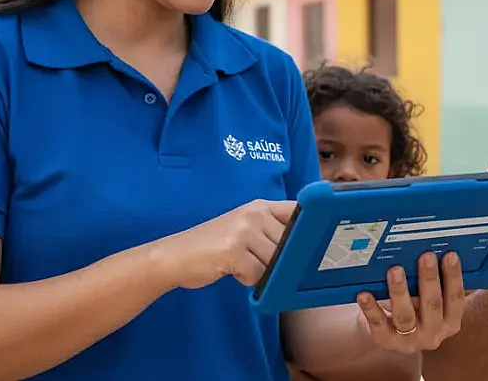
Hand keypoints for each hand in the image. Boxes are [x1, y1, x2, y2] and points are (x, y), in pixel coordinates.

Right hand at [156, 199, 296, 289]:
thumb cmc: (213, 247)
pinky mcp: (234, 251)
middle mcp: (254, 214)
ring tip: (241, 265)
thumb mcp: (243, 228)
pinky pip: (257, 274)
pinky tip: (232, 271)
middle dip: (280, 260)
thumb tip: (306, 247)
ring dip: (261, 271)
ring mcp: (243, 231)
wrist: (174, 256)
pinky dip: (247, 280)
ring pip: (275, 261)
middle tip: (258, 262)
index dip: (309, 228)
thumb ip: (271, 231)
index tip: (313, 243)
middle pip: (290, 243)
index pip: (297, 211)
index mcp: (259, 206)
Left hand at [354, 251, 464, 352]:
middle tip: (426, 256)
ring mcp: (410, 341)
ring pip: (405, 315)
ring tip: (395, 270)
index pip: (455, 299)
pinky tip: (364, 294)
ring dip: (400, 291)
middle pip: (432, 305)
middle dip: (429, 279)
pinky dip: (371, 308)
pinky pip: (378, 323)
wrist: (389, 332)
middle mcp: (433, 334)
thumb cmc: (414, 307)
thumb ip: (433, 283)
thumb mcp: (428, 299)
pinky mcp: (386, 341)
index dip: (454, 277)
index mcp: (450, 322)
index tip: (450, 255)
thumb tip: (431, 249)